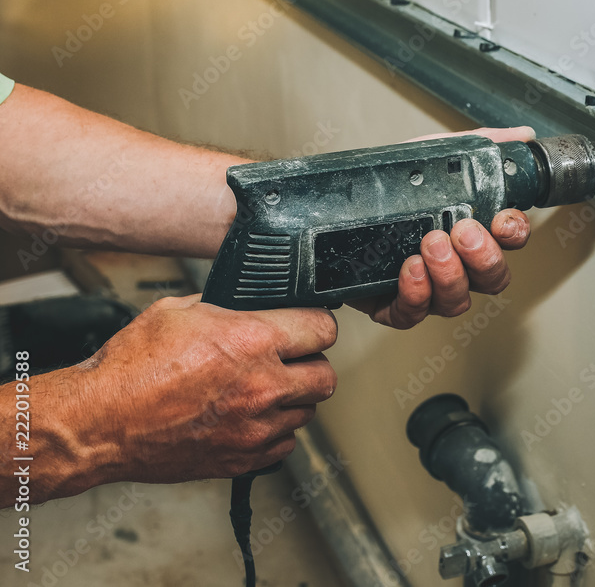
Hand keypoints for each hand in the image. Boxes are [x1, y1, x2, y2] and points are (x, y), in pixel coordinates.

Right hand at [71, 294, 337, 484]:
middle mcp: (263, 385)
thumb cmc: (130, 368)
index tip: (310, 328)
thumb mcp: (178, 311)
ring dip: (292, 400)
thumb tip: (244, 306)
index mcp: (253, 341)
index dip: (318, 325)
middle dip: (311, 365)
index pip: (323, 329)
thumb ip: (224, 308)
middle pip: (325, 377)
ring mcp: (255, 426)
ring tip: (263, 391)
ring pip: (307, 413)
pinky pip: (283, 445)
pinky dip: (273, 433)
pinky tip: (251, 419)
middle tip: (292, 361)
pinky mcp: (243, 458)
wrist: (100, 423)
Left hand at [349, 127, 533, 328]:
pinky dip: (416, 294)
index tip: (503, 219)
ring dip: (449, 273)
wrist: (331, 210)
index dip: (514, 233)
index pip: (509, 241)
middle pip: (492, 278)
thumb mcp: (428, 157)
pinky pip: (414, 314)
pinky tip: (410, 269)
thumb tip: (519, 136)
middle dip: (483, 256)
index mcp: (471, 234)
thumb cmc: (386, 192)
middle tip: (463, 230)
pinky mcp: (394, 306)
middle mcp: (456, 267)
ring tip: (430, 244)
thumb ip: (473, 145)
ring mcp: (428, 290)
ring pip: (457, 301)